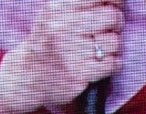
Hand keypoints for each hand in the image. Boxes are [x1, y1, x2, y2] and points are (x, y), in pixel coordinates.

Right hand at [0, 0, 123, 113]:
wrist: (28, 75)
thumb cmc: (49, 40)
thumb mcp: (56, 13)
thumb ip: (81, 3)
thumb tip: (117, 0)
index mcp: (59, 7)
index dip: (114, 1)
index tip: (115, 6)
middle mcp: (63, 27)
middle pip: (112, 17)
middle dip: (116, 23)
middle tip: (109, 29)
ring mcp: (70, 52)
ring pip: (114, 41)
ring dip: (113, 46)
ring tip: (101, 48)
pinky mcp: (78, 74)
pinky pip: (112, 64)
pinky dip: (113, 63)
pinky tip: (102, 63)